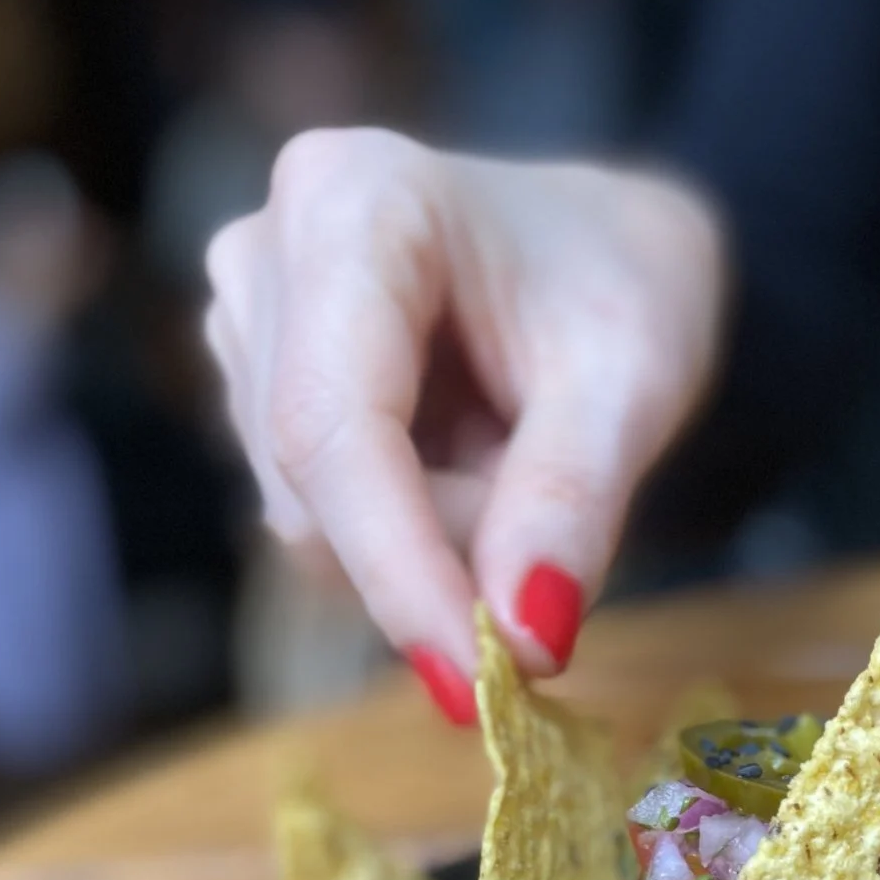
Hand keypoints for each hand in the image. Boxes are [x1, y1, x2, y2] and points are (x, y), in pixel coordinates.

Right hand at [203, 132, 725, 719]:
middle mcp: (263, 251)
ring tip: (522, 456)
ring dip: (435, 538)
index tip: (475, 680)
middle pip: (317, 482)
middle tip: (559, 522)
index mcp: (351, 200)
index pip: (335, 424)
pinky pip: (320, 518)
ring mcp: (244, 320)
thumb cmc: (625, 284)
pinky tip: (471, 461)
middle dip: (441, 548)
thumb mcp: (635, 381)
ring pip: (313, 518)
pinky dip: (413, 529)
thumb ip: (573, 500)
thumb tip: (522, 640)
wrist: (606, 248)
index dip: (397, 567)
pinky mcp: (251, 384)